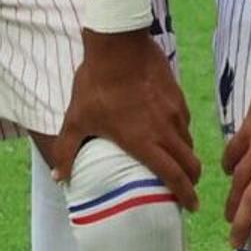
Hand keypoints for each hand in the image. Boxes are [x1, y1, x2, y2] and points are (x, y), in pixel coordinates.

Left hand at [56, 33, 202, 207]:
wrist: (118, 44)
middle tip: (187, 191)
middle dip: (192, 181)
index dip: (185, 194)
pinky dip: (182, 135)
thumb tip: (58, 177)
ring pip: (189, 143)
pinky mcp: (177, 96)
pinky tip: (170, 133)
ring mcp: (174, 112)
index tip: (191, 206)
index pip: (173, 175)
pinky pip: (185, 123)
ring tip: (177, 164)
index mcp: (144, 141)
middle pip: (191, 163)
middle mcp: (165, 130)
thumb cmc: (96, 84)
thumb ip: (67, 151)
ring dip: (187, 158)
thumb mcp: (76, 119)